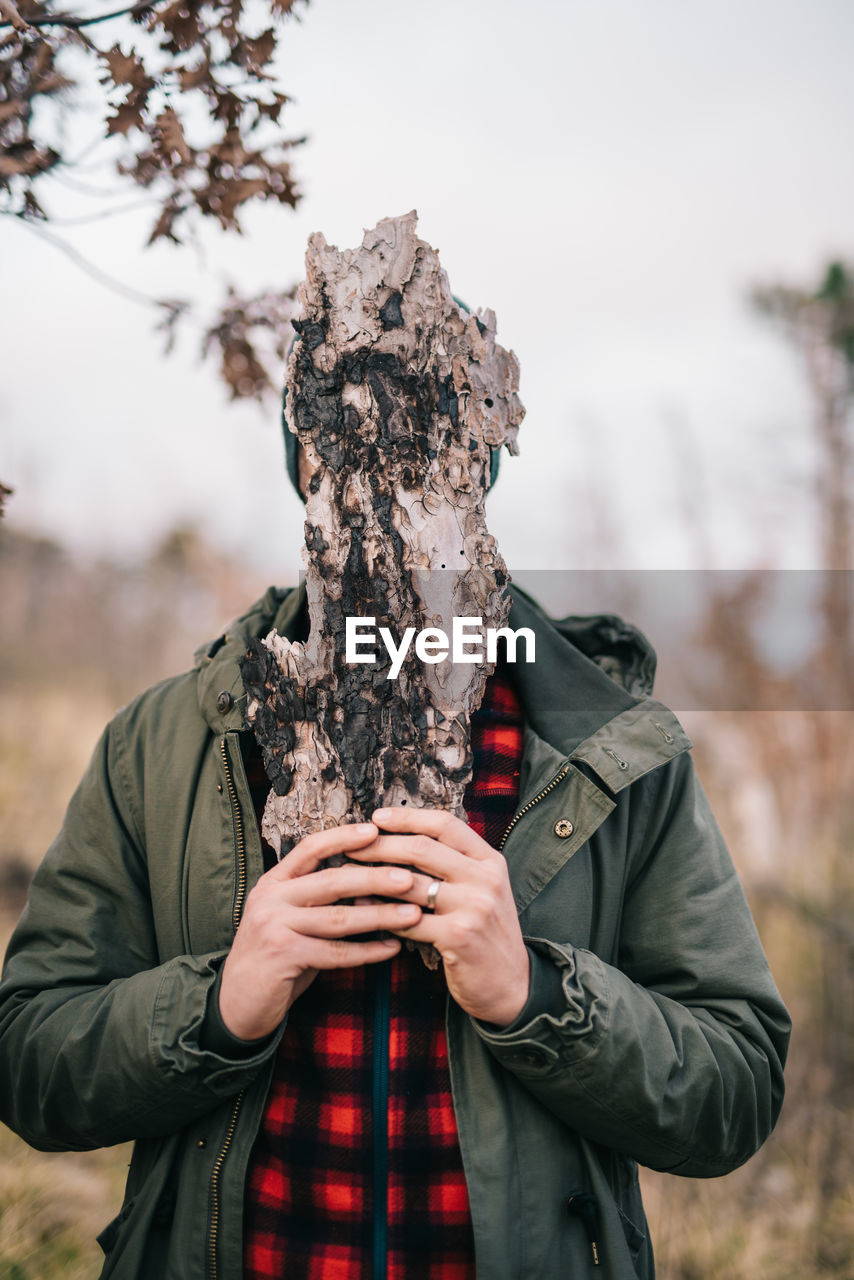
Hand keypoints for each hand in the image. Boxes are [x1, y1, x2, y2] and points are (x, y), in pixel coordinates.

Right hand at [218, 822, 421, 1039]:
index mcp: (272, 882)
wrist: (237, 1002)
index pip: (310, 848)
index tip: (375, 830)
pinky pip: (336, 953)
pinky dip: (368, 951)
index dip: (343, 838)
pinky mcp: (283, 956)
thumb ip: (320, 902)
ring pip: (338, 918)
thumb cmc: (274, 955)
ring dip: (380, 916)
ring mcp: (274, 926)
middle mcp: (270, 898)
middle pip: (331, 881)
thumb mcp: (289, 918)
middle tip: (408, 877)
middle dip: (374, 878)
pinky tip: (392, 949)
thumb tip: (373, 890)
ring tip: (412, 914)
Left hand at [350, 807, 530, 1027]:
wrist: (512, 985)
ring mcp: (474, 907)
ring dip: (374, 879)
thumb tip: (402, 839)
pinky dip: (382, 913)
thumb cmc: (486, 934)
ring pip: (410, 883)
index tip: (378, 817)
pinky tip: (363, 910)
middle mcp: (486, 879)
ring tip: (350, 876)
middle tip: (352, 847)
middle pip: (423, 848)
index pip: (445, 824)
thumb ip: (455, 865)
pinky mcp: (459, 936)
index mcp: (490, 861)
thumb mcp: (483, 890)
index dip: (408, 817)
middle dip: (381, 844)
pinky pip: (408, 920)